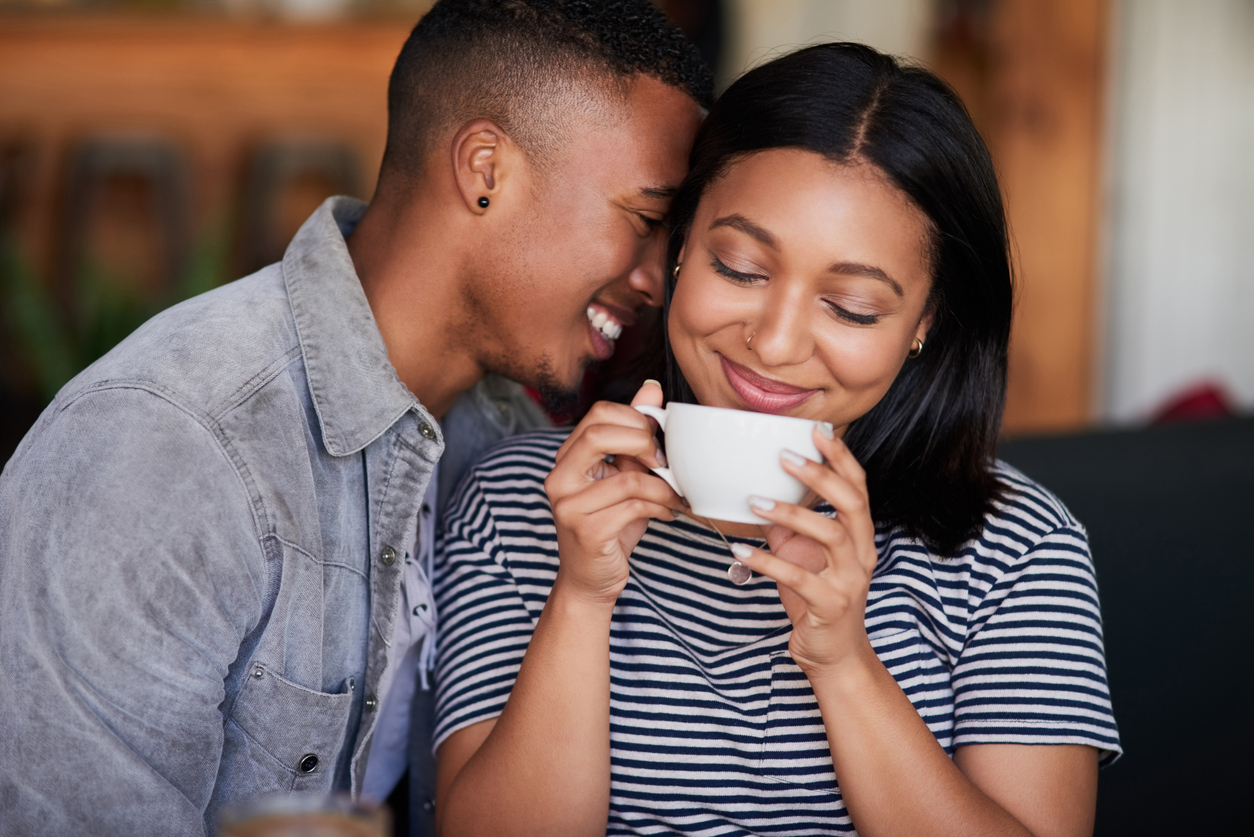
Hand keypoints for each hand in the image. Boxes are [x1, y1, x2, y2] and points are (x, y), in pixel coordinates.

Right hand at [544, 381, 684, 603]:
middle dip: (643, 443)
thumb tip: (651, 389)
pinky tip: (668, 513)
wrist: (591, 578)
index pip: (597, 414)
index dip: (634, 418)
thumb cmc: (610, 524)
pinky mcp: (586, 531)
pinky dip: (660, 507)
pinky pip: (633, 507)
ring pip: (627, 478)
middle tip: (665, 463)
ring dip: (663, 487)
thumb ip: (634, 435)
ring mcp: (568, 506)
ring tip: (676, 496)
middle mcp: (559, 478)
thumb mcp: (624, 474)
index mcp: (567, 458)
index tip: (658, 438)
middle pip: (598, 434)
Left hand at [732, 426, 877, 673]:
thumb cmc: (818, 598)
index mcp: (859, 536)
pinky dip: (768, 562)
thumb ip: (786, 525)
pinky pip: (798, 578)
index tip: (817, 431)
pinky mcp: (830, 605)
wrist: (835, 655)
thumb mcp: (802, 555)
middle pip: (852, 504)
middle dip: (821, 475)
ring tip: (754, 501)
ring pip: (831, 535)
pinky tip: (741, 551)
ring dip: (791, 513)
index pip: (858, 487)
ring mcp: (850, 580)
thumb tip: (754, 490)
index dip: (841, 458)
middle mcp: (862, 553)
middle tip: (784, 455)